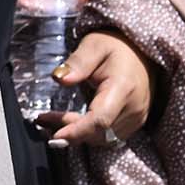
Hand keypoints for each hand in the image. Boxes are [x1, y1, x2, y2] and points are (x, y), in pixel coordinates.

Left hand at [38, 31, 157, 148]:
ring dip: (77, 134)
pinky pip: (109, 136)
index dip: (77, 131)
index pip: (100, 120)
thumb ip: (78, 62)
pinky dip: (88, 133)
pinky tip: (70, 123)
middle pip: (99, 133)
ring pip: (103, 138)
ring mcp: (137, 118)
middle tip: (43, 119)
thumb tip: (59, 78)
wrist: (141, 52)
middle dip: (70, 132)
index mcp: (123, 88)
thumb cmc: (116, 46)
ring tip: (51, 120)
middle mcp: (134, 108)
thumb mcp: (93, 45)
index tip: (55, 135)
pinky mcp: (134, 123)